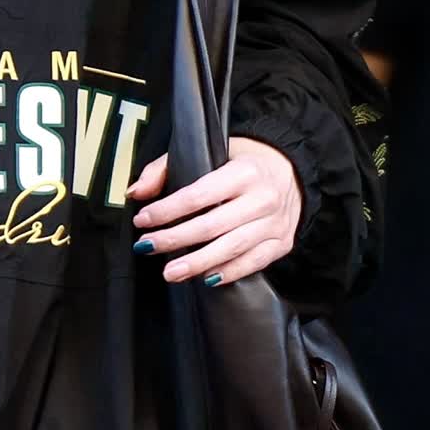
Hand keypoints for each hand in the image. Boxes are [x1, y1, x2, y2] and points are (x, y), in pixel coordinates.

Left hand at [126, 137, 302, 284]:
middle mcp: (262, 198)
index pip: (198, 194)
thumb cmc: (243, 161)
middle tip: (148, 247)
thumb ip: (166, 168)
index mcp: (243, 171)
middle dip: (175, 239)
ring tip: (170, 272)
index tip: (143, 220)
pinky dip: (229, 272)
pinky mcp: (282, 242)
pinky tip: (206, 279)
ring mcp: (274, 223)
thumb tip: (137, 193)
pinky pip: (253, 262)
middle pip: (212, 225)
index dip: (167, 210)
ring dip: (198, 263)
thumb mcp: (208, 150)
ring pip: (232, 248)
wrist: (292, 171)